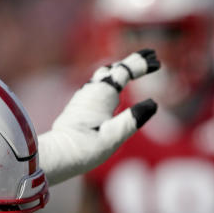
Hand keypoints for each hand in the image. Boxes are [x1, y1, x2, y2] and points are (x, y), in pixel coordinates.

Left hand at [38, 49, 159, 184]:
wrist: (56, 156)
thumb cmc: (85, 148)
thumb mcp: (114, 136)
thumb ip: (133, 119)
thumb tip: (153, 104)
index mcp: (102, 95)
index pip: (124, 72)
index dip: (140, 65)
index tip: (157, 61)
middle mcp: (92, 91)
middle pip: (115, 68)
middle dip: (133, 62)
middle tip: (150, 56)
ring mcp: (84, 97)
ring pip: (104, 75)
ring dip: (121, 69)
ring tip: (134, 68)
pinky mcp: (79, 106)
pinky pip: (98, 84)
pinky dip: (111, 79)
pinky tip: (113, 87)